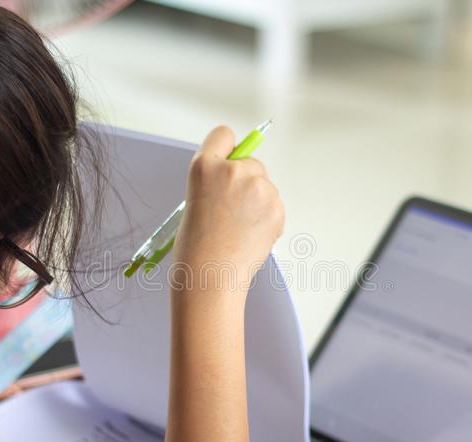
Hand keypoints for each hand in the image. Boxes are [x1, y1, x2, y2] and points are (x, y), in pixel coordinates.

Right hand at [171, 125, 283, 296]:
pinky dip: (266, 218)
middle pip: (250, 161)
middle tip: (229, 211)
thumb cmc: (197, 246)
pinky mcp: (276, 207)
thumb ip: (216, 180)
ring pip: (264, 185)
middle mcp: (233, 171)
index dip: (225, 151)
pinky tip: (249, 235)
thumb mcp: (195, 200)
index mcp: (204, 167)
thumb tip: (241, 171)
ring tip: (237, 228)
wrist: (211, 276)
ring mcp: (258, 188)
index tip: (228, 161)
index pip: (223, 135)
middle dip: (245, 180)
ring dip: (256, 202)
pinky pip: (274, 205)